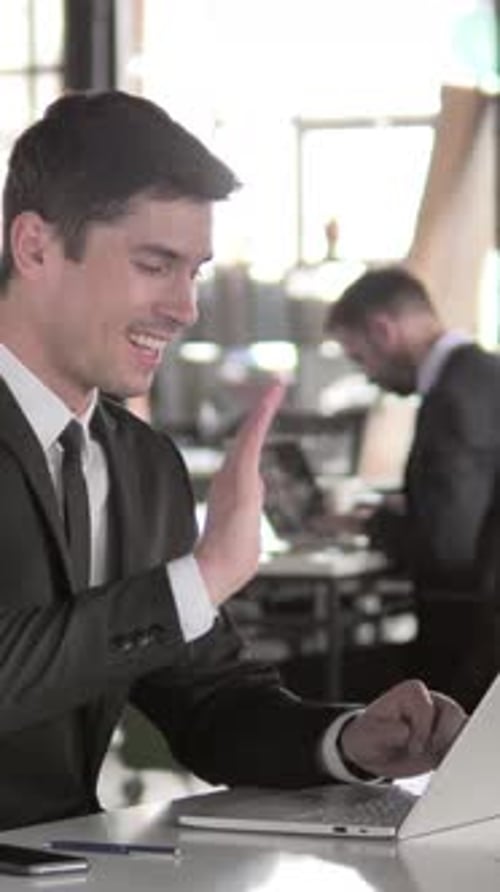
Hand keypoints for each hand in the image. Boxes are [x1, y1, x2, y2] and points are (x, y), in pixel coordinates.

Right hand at [194, 379, 285, 605]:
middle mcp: (234, 476)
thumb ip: (242, 525)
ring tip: (277, 387)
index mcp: (235, 487)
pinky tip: (272, 400)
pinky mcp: (241, 471)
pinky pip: (252, 438)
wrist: (219, 565)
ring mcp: (236, 472)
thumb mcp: (240, 537)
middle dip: (263, 411)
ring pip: (252, 433)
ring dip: (265, 408)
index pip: (246, 454)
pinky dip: (262, 417)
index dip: (253, 433)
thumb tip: (245, 522)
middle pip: (249, 437)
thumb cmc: (228, 556)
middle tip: (277, 386)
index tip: (263, 413)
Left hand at [340, 679, 466, 778]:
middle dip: (440, 739)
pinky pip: (464, 744)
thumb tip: (406, 732)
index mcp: (410, 693)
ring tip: (431, 758)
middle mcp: (430, 702)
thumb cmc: (368, 737)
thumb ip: (386, 732)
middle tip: (423, 752)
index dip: (421, 729)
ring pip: (463, 729)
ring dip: (450, 748)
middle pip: (454, 714)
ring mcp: (442, 719)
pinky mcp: (448, 737)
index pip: (428, 707)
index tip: (409, 743)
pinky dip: (455, 756)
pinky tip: (439, 763)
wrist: (372, 753)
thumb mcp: (368, 736)